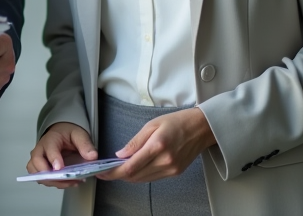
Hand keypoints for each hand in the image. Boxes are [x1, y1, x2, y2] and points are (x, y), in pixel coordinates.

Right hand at [27, 122, 97, 188]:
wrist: (62, 134)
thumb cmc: (67, 134)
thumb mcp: (79, 134)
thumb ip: (85, 144)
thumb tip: (92, 156)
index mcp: (50, 139)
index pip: (49, 149)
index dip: (53, 159)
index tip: (60, 168)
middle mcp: (40, 150)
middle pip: (36, 163)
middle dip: (49, 174)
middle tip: (65, 179)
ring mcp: (39, 160)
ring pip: (37, 174)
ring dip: (53, 181)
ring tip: (71, 182)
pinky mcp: (41, 169)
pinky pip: (43, 179)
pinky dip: (55, 183)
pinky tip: (69, 183)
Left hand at [98, 107, 215, 183]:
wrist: (201, 128)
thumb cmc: (177, 121)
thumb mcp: (152, 124)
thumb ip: (135, 142)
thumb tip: (120, 155)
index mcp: (157, 146)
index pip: (130, 167)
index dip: (113, 173)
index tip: (102, 173)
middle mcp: (165, 161)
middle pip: (135, 176)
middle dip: (118, 175)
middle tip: (106, 170)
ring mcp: (171, 169)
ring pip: (143, 179)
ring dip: (129, 176)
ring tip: (118, 169)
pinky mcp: (175, 173)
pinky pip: (153, 178)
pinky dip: (141, 175)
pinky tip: (135, 168)